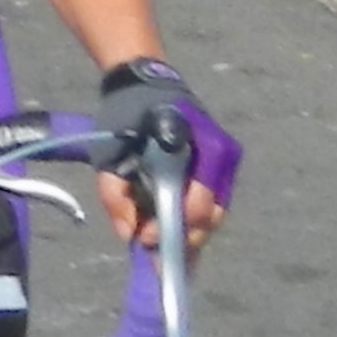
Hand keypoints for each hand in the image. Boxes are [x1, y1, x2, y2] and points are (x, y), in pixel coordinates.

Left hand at [98, 58, 240, 248]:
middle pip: (211, 216)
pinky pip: (209, 208)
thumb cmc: (128, 115)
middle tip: (151, 250)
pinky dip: (190, 225)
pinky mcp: (219, 174)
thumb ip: (114, 192)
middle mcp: (224, 157)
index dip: (174, 227)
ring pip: (212, 217)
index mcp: (205, 145)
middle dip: (181, 239)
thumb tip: (127, 234)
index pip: (200, 202)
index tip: (146, 239)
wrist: (143, 84)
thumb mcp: (111, 150)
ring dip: (186, 236)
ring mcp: (226, 166)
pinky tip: (171, 242)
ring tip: (158, 251)